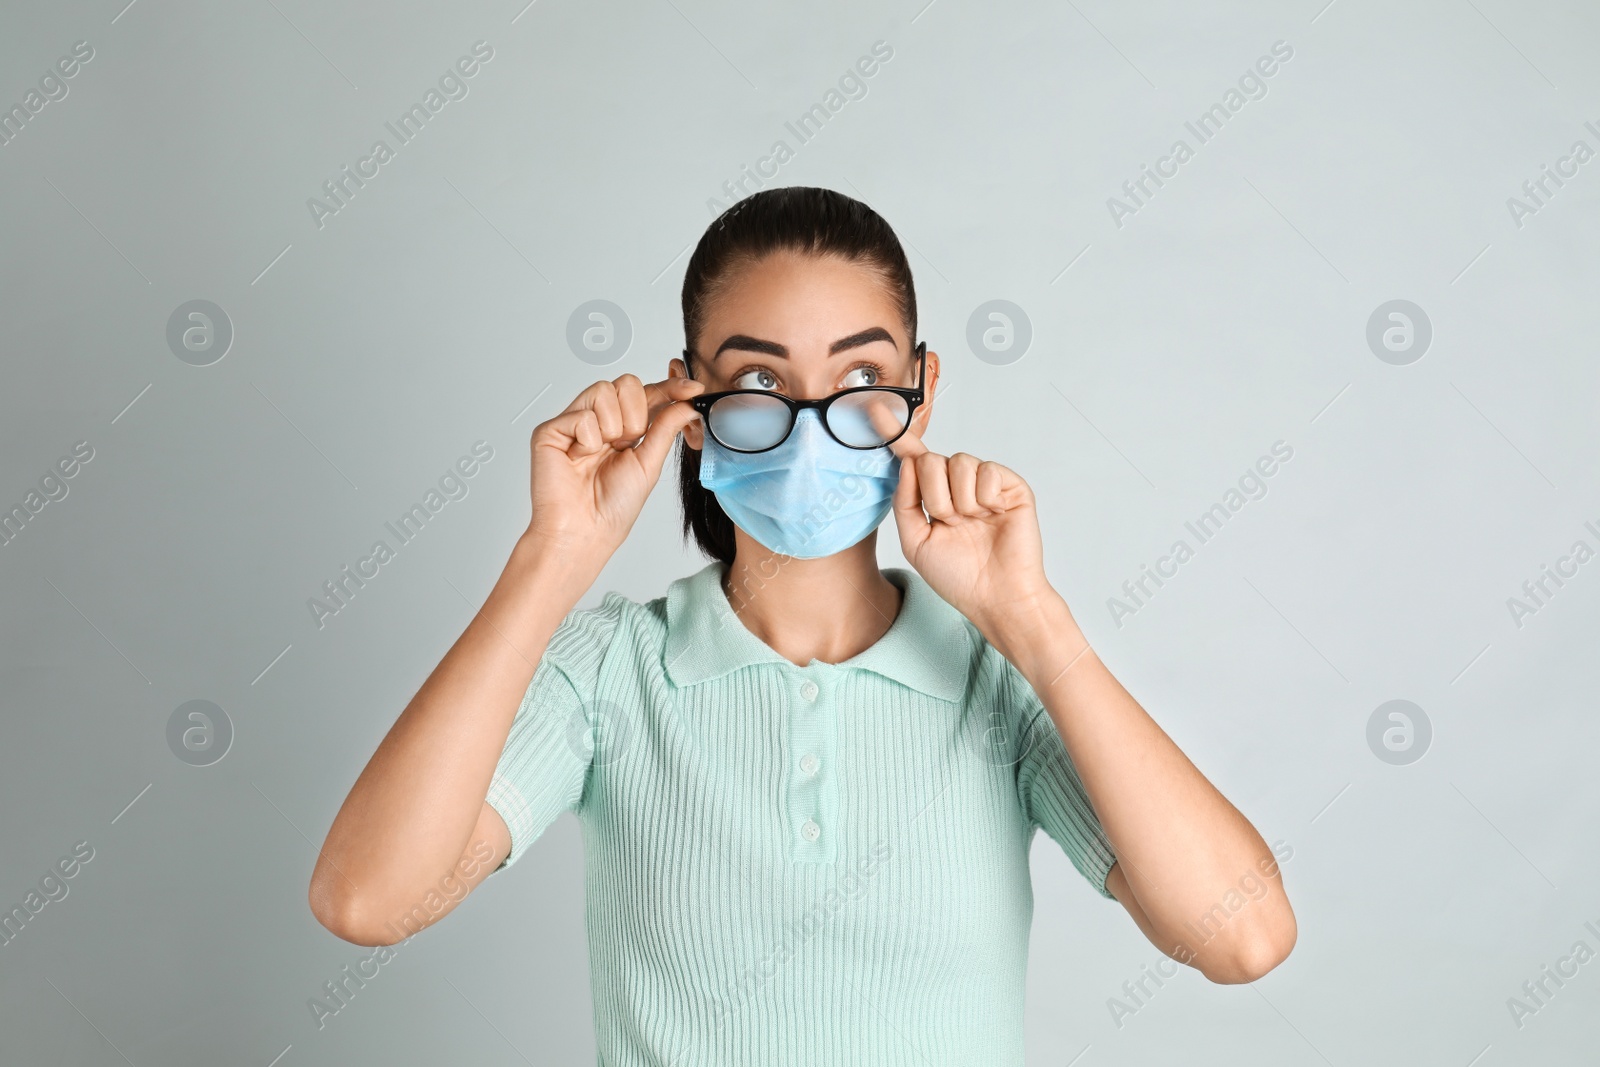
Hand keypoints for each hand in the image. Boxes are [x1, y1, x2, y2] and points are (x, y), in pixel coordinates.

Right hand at [525, 374, 702, 576]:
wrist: (585, 530)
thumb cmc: (612, 507)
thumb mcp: (650, 463)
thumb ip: (666, 428)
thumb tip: (687, 402)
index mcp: (624, 429)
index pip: (648, 395)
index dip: (670, 388)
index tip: (693, 388)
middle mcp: (600, 421)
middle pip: (626, 383)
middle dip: (636, 415)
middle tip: (627, 444)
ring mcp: (574, 423)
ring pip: (604, 390)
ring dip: (613, 427)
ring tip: (602, 453)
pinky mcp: (550, 430)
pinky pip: (581, 414)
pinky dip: (587, 439)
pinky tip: (580, 457)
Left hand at [889, 421, 1055, 637]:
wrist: (996, 597)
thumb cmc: (958, 576)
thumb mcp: (915, 541)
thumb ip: (904, 501)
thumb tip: (907, 463)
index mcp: (933, 497)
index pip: (912, 459)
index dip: (894, 433)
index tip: (875, 408)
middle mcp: (958, 485)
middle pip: (931, 460)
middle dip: (934, 494)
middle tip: (949, 522)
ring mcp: (985, 484)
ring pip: (958, 462)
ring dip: (959, 500)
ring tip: (972, 523)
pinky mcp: (1011, 486)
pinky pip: (987, 471)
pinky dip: (985, 498)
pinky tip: (992, 516)